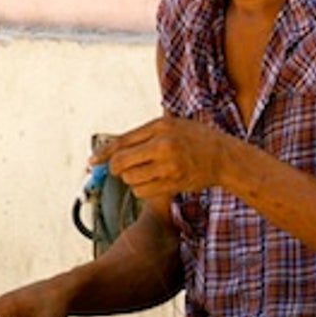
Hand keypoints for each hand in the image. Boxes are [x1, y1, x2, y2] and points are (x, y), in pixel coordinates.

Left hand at [100, 116, 234, 199]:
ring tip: (144, 172)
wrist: (223, 157)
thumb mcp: (171, 125)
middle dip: (116, 168)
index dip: (104, 153)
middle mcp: (163, 146)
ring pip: (130, 179)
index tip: (92, 162)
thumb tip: (113, 150)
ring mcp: (168, 166)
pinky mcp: (172, 183)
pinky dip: (141, 189)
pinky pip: (142, 191)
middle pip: (121, 163)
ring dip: (131, 178)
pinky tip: (151, 181)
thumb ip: (144, 134)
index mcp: (160, 127)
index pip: (122, 141)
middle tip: (120, 169)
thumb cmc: (195, 139)